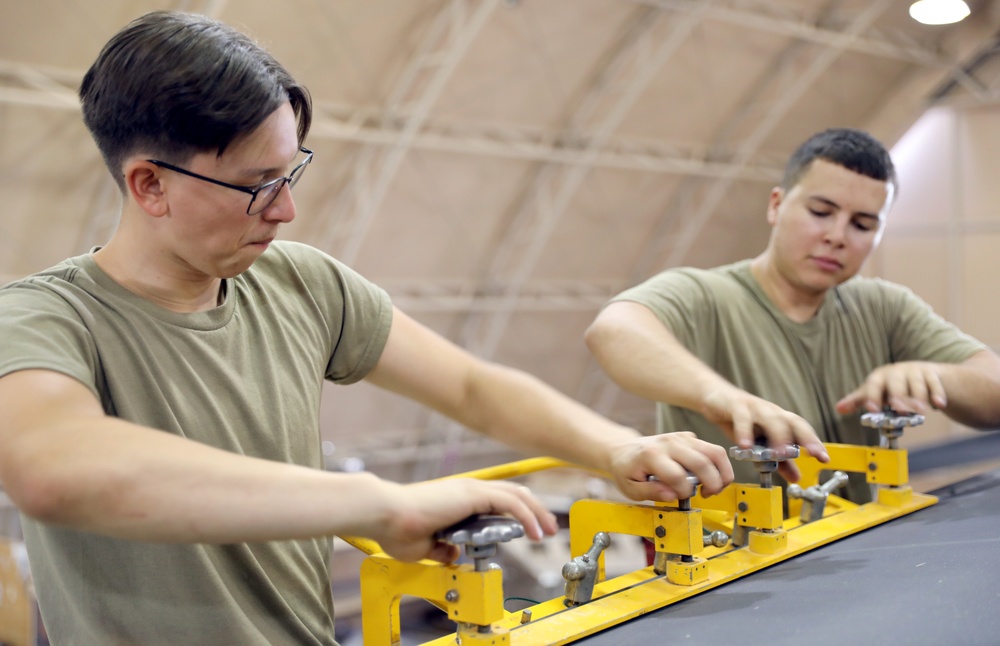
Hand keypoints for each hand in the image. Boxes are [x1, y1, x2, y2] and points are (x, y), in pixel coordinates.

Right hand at [372, 479, 558, 561]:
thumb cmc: (396, 529)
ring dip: (537, 512)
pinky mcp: (472, 494)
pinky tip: (534, 532)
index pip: (497, 500)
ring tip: (549, 530)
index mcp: (458, 500)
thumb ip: (441, 550)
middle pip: (513, 494)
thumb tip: (453, 555)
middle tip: (548, 527)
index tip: (529, 529)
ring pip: (517, 495)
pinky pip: (510, 503)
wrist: (386, 515)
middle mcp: (468, 490)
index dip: (517, 512)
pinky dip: (527, 516)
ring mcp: (471, 489)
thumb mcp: (424, 548)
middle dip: (535, 510)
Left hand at [607, 431, 733, 501]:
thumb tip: (672, 496)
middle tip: (707, 495)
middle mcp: (668, 443)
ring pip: (714, 452)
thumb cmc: (627, 470)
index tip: (681, 497)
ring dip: (721, 473)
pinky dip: (718, 465)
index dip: (684, 492)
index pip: (677, 476)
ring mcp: (680, 437)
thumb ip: (650, 493)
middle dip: (712, 484)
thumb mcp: (630, 488)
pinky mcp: (689, 437)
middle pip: (701, 463)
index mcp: (651, 455)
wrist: (624, 450)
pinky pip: (712, 449)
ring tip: (713, 487)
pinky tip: (707, 477)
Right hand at [700, 386, 828, 481]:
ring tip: (780, 454)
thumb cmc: (739, 419)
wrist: (714, 397)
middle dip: (806, 437)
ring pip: (771, 418)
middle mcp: (771, 412)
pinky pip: (742, 418)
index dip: (814, 442)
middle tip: (812, 454)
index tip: (824, 458)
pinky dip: (744, 432)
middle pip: (793, 422)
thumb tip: (796, 477)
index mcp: (780, 420)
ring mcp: (755, 407)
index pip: (802, 430)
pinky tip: (745, 446)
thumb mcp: (759, 442)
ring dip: (778, 436)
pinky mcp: (736, 406)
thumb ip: (777, 460)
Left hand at [836, 361, 945, 416]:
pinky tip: (938, 405)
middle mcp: (897, 372)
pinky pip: (935, 384)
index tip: (872, 409)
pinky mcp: (931, 374)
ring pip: (917, 384)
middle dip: (898, 396)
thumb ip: (859, 400)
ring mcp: (915, 372)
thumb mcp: (874, 391)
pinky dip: (937, 394)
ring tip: (919, 411)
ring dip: (919, 398)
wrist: (920, 372)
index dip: (872, 397)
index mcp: (879, 376)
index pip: (873, 385)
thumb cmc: (891, 385)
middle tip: (900, 410)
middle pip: (896, 382)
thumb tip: (839, 408)